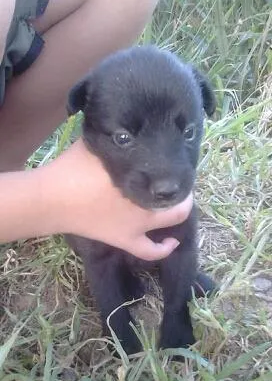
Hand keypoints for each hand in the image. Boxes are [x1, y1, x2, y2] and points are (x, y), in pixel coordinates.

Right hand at [45, 138, 192, 260]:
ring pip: (170, 221)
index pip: (172, 174)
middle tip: (175, 181)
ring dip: (176, 211)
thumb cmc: (74, 169)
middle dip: (181, 189)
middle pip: (177, 196)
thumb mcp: (97, 143)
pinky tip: (172, 242)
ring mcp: (138, 226)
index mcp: (141, 177)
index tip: (175, 163)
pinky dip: (164, 248)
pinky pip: (150, 251)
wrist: (53, 198)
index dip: (179, 170)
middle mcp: (146, 202)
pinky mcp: (125, 240)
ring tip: (175, 203)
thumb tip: (128, 129)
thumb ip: (116, 139)